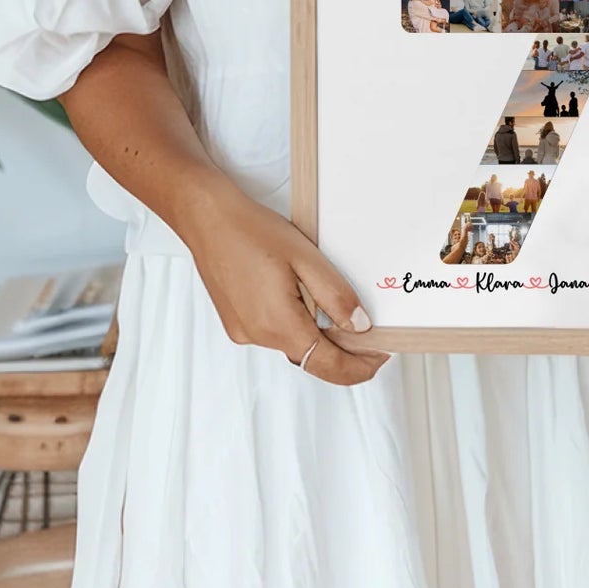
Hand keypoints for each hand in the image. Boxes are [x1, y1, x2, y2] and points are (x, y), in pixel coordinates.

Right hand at [178, 176, 387, 387]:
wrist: (208, 220)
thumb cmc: (253, 231)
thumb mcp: (306, 258)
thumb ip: (335, 296)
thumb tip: (360, 326)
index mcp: (278, 324)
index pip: (328, 365)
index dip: (358, 367)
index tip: (380, 357)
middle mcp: (258, 336)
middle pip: (311, 356)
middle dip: (342, 349)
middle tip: (368, 330)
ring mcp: (244, 331)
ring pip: (292, 342)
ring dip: (317, 332)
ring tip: (334, 305)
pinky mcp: (237, 322)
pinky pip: (274, 331)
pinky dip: (294, 322)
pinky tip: (299, 295)